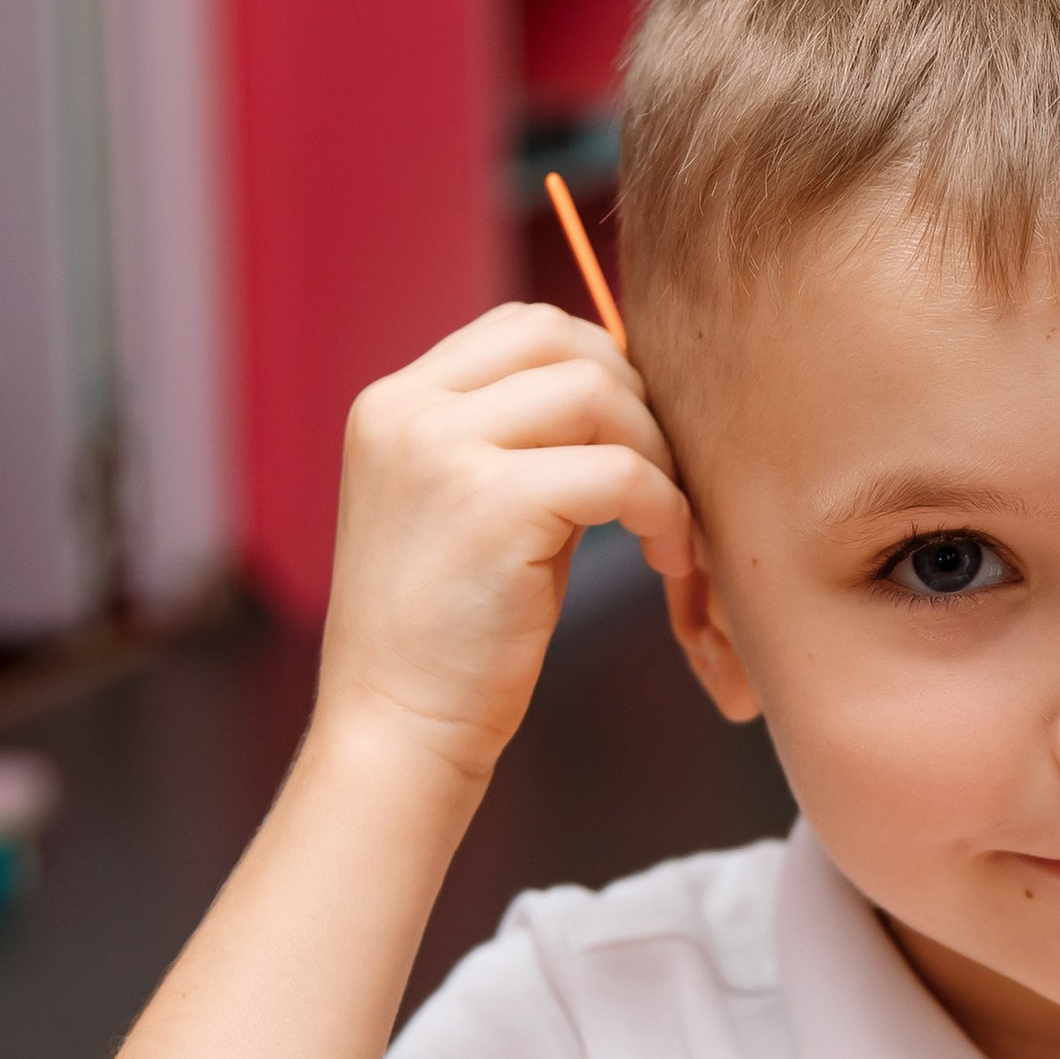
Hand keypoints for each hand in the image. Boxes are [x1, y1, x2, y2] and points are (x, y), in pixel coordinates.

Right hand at [315, 304, 693, 786]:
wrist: (396, 730)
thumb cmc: (449, 637)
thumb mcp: (470, 508)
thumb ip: (523, 440)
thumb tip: (624, 393)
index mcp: (393, 403)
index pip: (523, 328)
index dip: (601, 370)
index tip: (633, 446)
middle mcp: (406, 410)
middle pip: (564, 340)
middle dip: (635, 404)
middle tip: (657, 484)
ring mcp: (441, 450)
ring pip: (598, 391)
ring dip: (655, 455)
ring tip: (664, 527)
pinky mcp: (489, 504)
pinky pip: (621, 472)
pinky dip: (664, 510)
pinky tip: (666, 558)